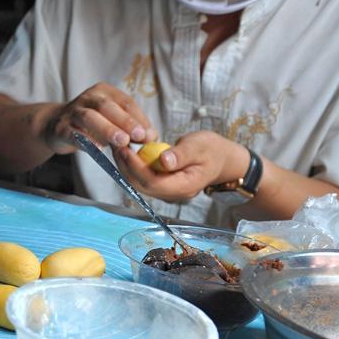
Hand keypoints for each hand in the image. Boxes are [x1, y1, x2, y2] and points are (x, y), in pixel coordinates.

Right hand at [41, 82, 155, 154]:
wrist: (55, 125)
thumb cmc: (91, 124)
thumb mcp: (111, 120)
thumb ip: (130, 126)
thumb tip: (151, 136)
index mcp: (103, 92)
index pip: (125, 102)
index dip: (139, 118)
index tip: (150, 134)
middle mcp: (87, 98)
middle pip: (107, 106)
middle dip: (125, 121)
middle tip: (139, 136)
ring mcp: (72, 112)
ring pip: (89, 117)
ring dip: (107, 129)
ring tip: (122, 141)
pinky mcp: (60, 127)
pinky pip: (73, 133)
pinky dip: (86, 140)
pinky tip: (98, 149)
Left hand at [114, 130, 249, 203]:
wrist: (222, 160)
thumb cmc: (213, 150)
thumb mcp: (200, 146)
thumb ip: (181, 154)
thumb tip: (163, 161)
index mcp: (185, 186)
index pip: (153, 182)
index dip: (136, 167)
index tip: (125, 149)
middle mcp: (173, 194)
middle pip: (141, 185)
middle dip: (126, 166)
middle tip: (116, 144)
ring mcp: (167, 191)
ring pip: (139, 183)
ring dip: (126, 165)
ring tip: (119, 145)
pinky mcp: (162, 185)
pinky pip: (143, 178)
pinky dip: (133, 165)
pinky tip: (128, 150)